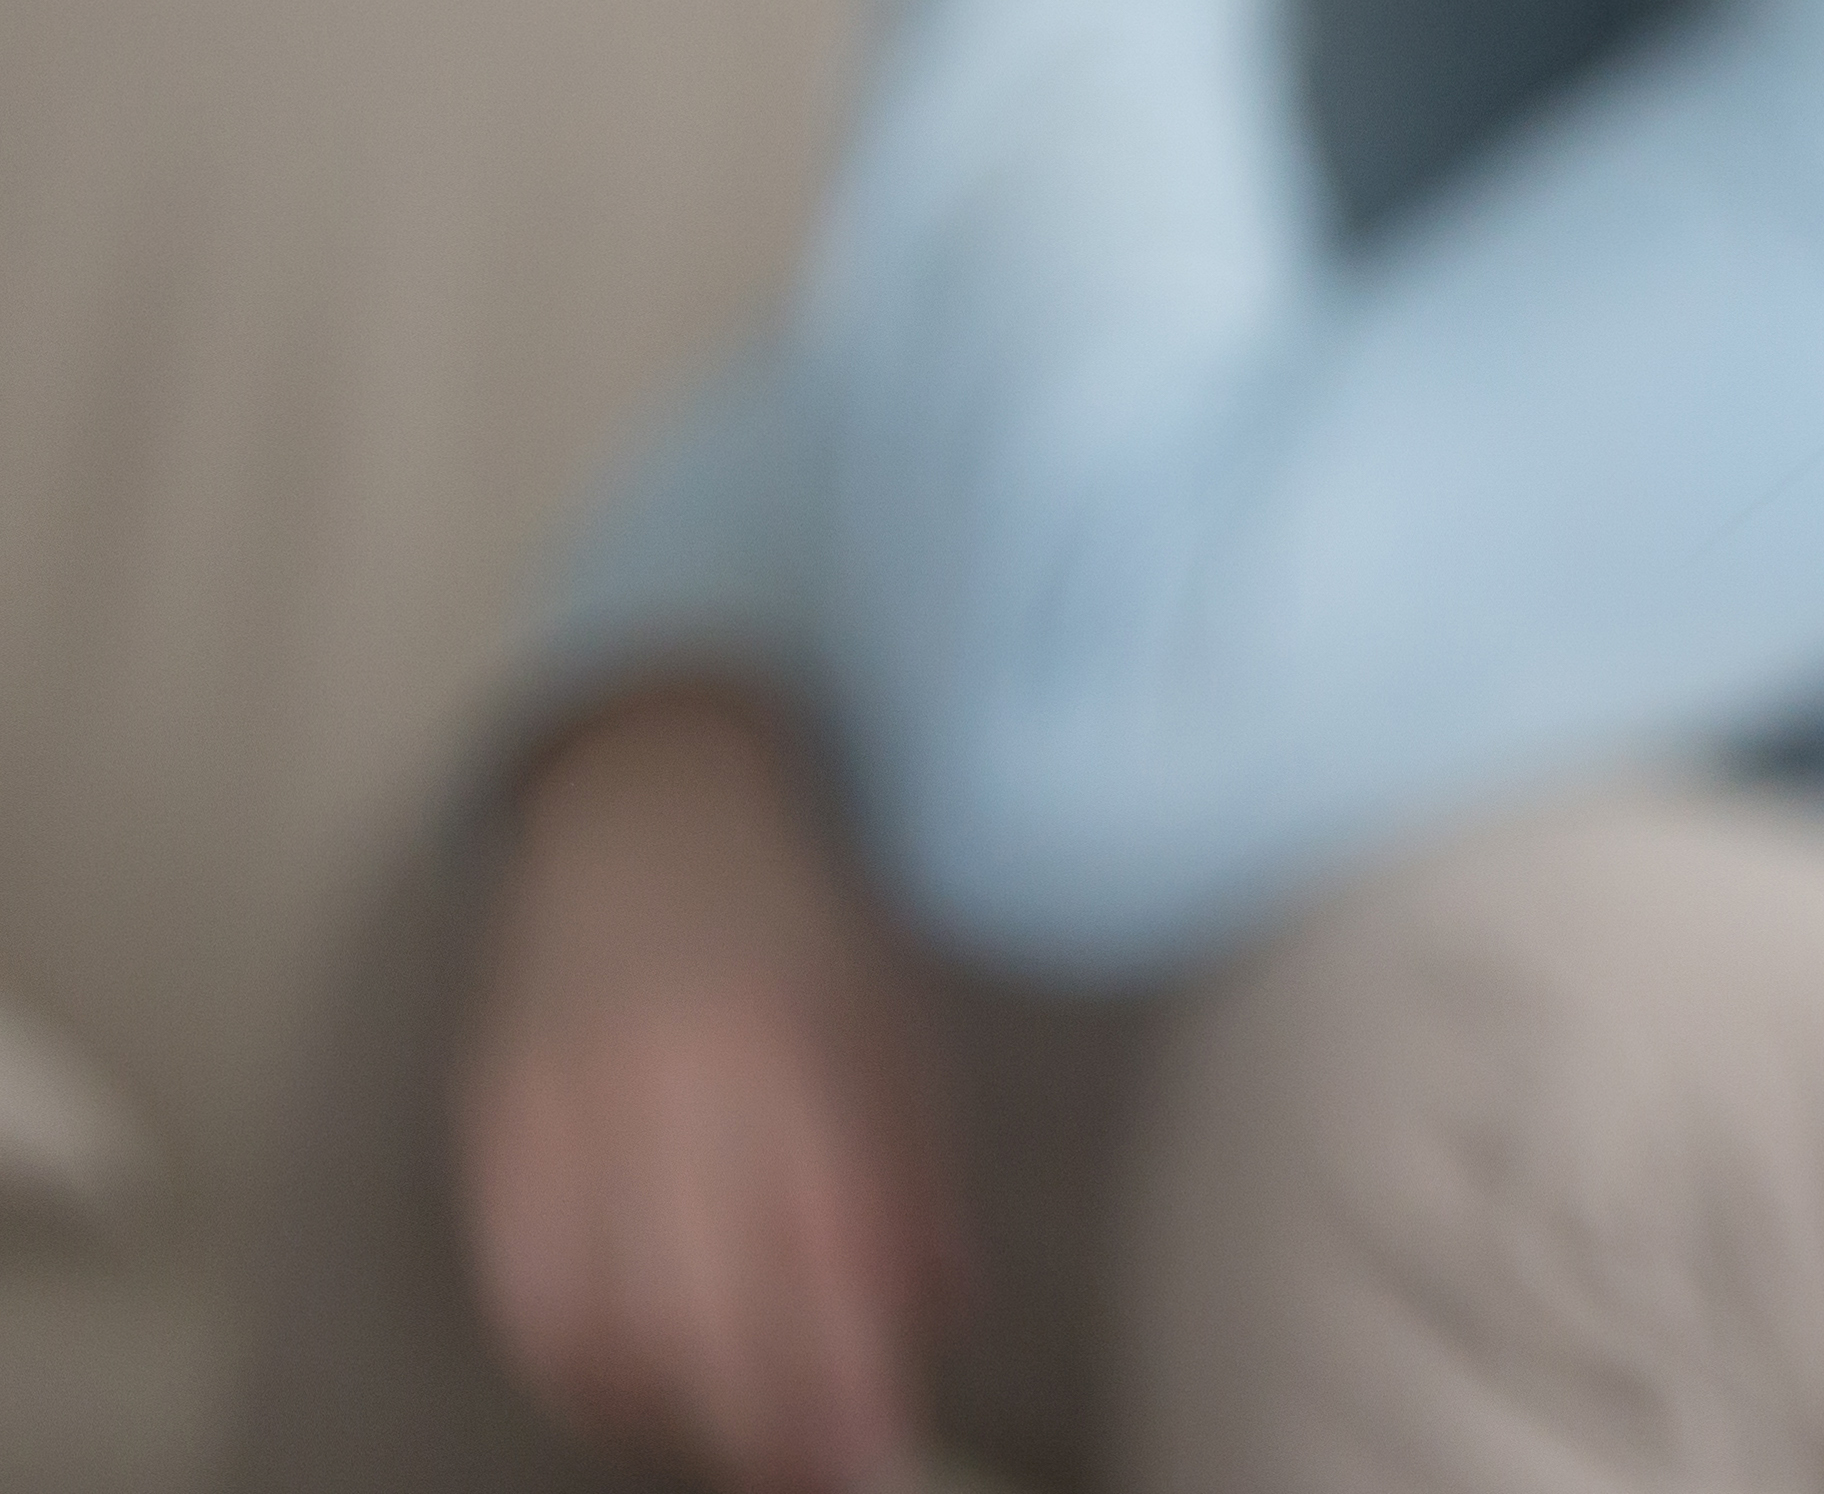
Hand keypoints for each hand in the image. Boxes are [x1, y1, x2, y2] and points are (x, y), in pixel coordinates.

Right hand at [462, 686, 948, 1493]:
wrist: (649, 803)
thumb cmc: (795, 925)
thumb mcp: (891, 1031)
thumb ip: (912, 1185)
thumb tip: (929, 1331)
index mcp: (791, 1056)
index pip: (816, 1262)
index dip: (840, 1388)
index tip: (871, 1462)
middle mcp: (670, 1084)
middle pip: (695, 1315)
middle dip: (752, 1427)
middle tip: (800, 1472)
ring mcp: (562, 1102)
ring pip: (589, 1322)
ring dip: (659, 1410)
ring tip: (722, 1433)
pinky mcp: (487, 1120)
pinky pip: (512, 1283)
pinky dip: (567, 1360)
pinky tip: (620, 1385)